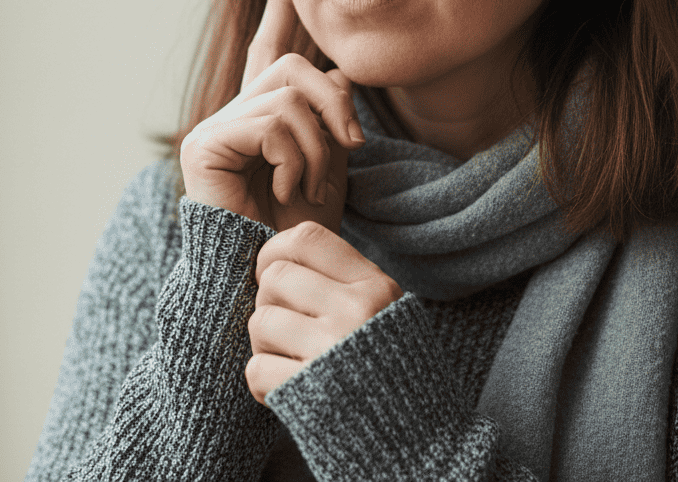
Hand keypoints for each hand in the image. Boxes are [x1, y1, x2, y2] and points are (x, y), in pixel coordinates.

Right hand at [180, 0, 366, 232]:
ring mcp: (215, 126)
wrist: (269, 282)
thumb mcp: (329, 164)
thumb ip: (328, 116)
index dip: (279, 5)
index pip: (271, 48)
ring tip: (312, 186)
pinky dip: (297, 157)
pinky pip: (273, 121)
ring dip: (320, 146)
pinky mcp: (205, 143)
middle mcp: (234, 113)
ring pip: (289, 94)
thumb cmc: (300, 234)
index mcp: (261, 115)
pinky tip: (289, 190)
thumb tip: (335, 72)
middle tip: (351, 144)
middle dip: (335, 102)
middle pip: (293, 65)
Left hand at [245, 219, 404, 404]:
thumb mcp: (384, 309)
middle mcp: (356, 312)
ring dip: (265, 343)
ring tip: (292, 357)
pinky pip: (257, 369)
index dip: (275, 251)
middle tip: (288, 325)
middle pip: (274, 278)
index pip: (305, 238)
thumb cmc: (391, 366)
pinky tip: (291, 387)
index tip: (273, 272)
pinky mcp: (310, 393)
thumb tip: (275, 256)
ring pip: (260, 322)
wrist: (421, 440)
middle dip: (269, 302)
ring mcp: (332, 352)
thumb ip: (341, 280)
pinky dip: (265, 383)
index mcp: (374, 286)